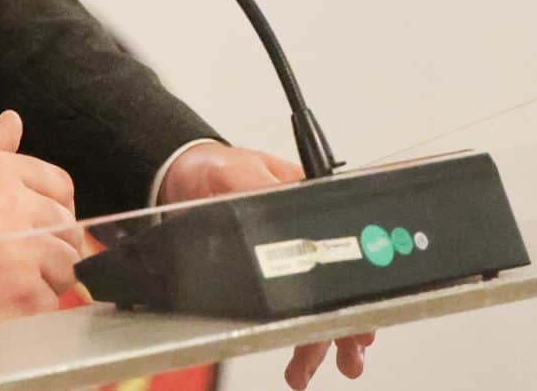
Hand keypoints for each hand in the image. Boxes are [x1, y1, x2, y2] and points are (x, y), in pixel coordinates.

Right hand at [0, 110, 80, 353]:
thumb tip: (12, 122)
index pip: (58, 183)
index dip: (54, 205)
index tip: (43, 222)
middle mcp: (12, 203)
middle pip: (67, 225)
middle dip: (54, 244)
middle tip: (25, 257)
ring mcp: (21, 249)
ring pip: (68, 263)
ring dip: (49, 276)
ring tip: (15, 280)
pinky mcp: (23, 291)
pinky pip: (52, 299)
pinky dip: (35, 304)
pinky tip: (6, 299)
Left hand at [159, 144, 376, 389]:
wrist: (179, 176)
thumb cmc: (215, 168)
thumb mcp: (239, 173)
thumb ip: (262, 188)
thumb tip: (280, 204)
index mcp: (313, 205)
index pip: (348, 248)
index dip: (356, 287)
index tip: (356, 316)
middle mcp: (308, 234)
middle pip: (339, 285)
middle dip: (347, 324)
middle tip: (348, 353)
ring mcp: (289, 256)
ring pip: (318, 305)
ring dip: (321, 340)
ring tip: (309, 367)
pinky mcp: (267, 274)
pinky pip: (290, 310)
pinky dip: (296, 335)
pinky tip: (295, 358)